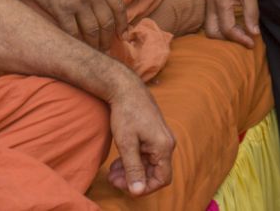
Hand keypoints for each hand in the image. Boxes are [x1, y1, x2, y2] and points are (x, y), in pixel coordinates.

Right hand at [16, 0, 128, 50]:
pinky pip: (74, 32)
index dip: (122, 24)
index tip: (122, 36)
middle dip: (108, 39)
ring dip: (95, 44)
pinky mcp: (62, 9)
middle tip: (106, 48)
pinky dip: (77, 42)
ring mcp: (78, 1)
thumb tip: (109, 6)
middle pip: (107, 22)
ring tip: (94, 50)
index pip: (119, 7)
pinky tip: (78, 47)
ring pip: (92, 31)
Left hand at [105, 78, 175, 195]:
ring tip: (112, 172)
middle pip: (154, 173)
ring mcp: (161, 138)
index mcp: (163, 147)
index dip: (145, 187)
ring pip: (149, 165)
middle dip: (134, 179)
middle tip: (113, 180)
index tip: (126, 186)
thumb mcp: (126, 144)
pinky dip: (133, 161)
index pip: (162, 179)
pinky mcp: (154, 135)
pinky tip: (118, 162)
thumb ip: (133, 169)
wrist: (125, 88)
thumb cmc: (126, 113)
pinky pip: (147, 155)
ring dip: (132, 171)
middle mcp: (166, 143)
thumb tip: (138, 191)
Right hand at [204, 0, 258, 47]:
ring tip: (239, 31)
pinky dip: (220, 27)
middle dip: (227, 40)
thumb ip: (251, 13)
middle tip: (243, 38)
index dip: (240, 39)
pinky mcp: (209, 3)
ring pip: (209, 28)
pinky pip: (210, 21)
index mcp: (222, 3)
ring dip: (223, 34)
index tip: (252, 43)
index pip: (228, 30)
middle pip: (212, 33)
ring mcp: (208, 4)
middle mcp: (211, 6)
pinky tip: (233, 23)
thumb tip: (254, 32)